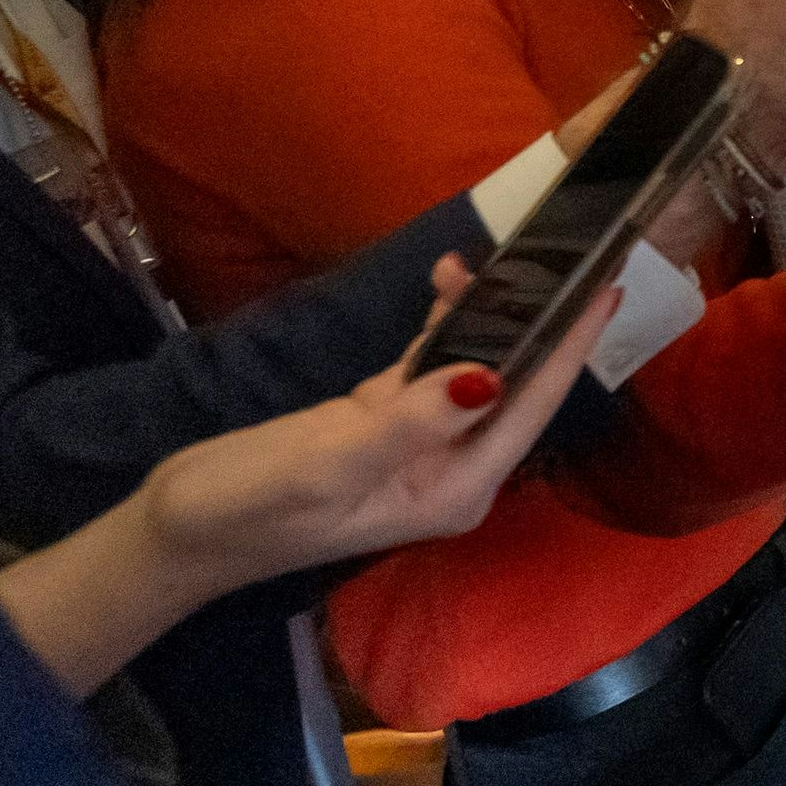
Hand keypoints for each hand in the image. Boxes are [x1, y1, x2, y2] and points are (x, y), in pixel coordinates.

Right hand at [130, 278, 620, 603]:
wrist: (176, 531)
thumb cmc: (248, 508)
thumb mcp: (327, 466)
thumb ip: (408, 425)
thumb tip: (488, 377)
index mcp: (456, 490)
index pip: (530, 408)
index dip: (570, 349)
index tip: (608, 289)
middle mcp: (453, 468)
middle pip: (516, 386)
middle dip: (542, 324)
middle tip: (569, 255)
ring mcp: (421, 443)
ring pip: (476, 367)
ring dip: (485, 315)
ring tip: (485, 259)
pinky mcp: (384, 420)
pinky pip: (433, 363)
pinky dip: (444, 324)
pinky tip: (450, 282)